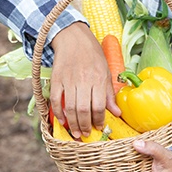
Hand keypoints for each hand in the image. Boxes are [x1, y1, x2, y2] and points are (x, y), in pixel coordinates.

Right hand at [49, 22, 120, 137]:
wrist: (73, 37)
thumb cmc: (93, 54)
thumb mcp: (106, 71)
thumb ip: (109, 93)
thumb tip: (116, 113)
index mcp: (98, 78)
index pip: (99, 106)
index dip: (99, 120)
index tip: (100, 127)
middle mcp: (83, 80)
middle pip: (83, 109)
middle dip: (85, 126)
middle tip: (87, 134)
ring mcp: (68, 80)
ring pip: (70, 107)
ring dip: (73, 123)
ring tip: (76, 133)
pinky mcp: (56, 79)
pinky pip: (56, 100)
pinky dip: (59, 113)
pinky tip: (63, 121)